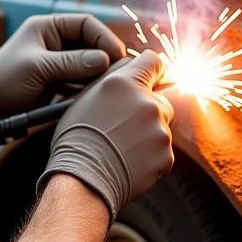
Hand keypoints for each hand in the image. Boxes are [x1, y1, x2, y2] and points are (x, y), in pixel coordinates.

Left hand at [0, 14, 124, 132]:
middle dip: (105, 58)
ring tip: (104, 88)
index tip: (116, 55)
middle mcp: (56, 42)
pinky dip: (88, 88)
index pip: (86, 24)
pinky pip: (82, 82)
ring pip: (90, 65)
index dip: (104, 38)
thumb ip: (71, 63)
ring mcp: (59, 63)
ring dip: (98, 75)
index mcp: (48, 27)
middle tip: (116, 74)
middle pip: (92, 45)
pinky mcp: (59, 82)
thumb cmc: (2, 81)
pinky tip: (90, 97)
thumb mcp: (38, 68)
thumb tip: (104, 60)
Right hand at [37, 50, 174, 217]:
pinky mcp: (166, 155)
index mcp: (125, 84)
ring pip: (161, 126)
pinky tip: (128, 162)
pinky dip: (150, 156)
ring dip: (147, 134)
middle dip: (148, 108)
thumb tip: (126, 69)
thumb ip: (112, 79)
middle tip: (125, 124)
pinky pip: (162, 151)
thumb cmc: (76, 140)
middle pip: (160, 98)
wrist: (82, 179)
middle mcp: (147, 103)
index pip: (154, 62)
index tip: (148, 79)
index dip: (151, 71)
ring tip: (121, 147)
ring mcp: (160, 130)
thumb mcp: (83, 98)